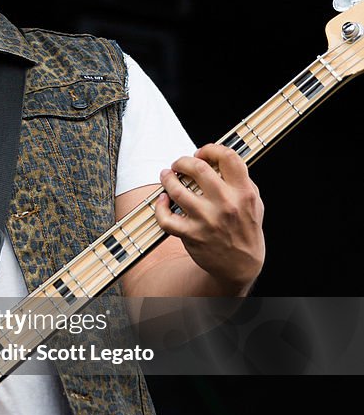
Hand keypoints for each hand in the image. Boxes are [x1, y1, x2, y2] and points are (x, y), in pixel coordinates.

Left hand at [153, 143, 264, 293]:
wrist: (241, 265)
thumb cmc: (246, 229)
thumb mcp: (254, 202)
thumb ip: (240, 180)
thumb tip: (217, 158)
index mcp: (244, 192)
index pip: (228, 157)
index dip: (210, 149)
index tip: (201, 153)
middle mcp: (226, 204)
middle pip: (198, 168)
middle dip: (183, 161)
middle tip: (179, 164)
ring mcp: (207, 220)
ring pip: (177, 190)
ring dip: (167, 178)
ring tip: (166, 175)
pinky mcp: (192, 235)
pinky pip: (166, 218)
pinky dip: (160, 207)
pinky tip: (163, 200)